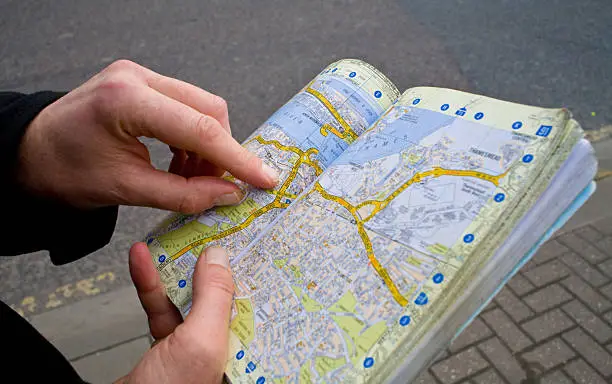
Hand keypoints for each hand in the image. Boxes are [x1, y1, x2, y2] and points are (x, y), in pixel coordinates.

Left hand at [18, 60, 277, 212]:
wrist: (32, 153)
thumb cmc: (66, 173)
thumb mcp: (125, 191)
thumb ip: (183, 194)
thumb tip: (230, 195)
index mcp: (127, 100)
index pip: (200, 128)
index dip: (238, 158)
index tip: (265, 179)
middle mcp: (137, 77)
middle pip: (209, 109)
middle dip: (221, 152)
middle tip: (217, 188)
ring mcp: (140, 75)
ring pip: (202, 108)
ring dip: (207, 147)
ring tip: (192, 179)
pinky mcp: (142, 83)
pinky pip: (186, 108)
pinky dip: (192, 140)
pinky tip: (181, 164)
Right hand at [117, 243, 233, 382]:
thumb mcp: (199, 341)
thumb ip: (212, 298)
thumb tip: (218, 257)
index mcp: (240, 347)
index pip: (251, 298)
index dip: (245, 267)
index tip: (239, 236)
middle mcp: (220, 345)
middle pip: (219, 293)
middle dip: (209, 262)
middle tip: (205, 232)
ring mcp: (190, 346)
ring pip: (187, 296)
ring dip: (174, 268)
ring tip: (168, 240)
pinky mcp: (163, 346)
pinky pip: (159, 306)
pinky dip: (149, 283)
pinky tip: (141, 262)